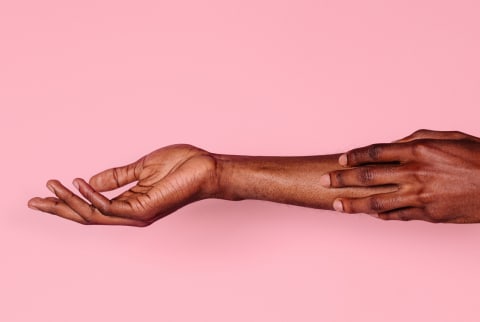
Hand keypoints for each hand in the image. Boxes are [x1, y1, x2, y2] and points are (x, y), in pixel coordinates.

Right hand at [28, 144, 218, 225]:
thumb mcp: (140, 167)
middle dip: (59, 209)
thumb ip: (116, 176)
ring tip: (51, 186)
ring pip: (94, 215)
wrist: (206, 167)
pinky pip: (110, 208)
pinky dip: (92, 196)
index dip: (67, 201)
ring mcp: (137, 214)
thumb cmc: (181, 165)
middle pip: (87, 216)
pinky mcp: (144, 210)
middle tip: (33, 200)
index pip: (92, 206)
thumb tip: (89, 181)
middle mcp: (130, 213)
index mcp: (130, 202)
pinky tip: (80, 182)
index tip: (45, 192)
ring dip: (69, 201)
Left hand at [321, 129, 479, 222]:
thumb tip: (392, 145)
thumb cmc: (477, 156)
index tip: (340, 160)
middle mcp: (414, 173)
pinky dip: (381, 214)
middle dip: (342, 179)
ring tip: (336, 204)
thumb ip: (415, 139)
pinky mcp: (427, 214)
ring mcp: (419, 196)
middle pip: (367, 176)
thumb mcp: (446, 137)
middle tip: (324, 180)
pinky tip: (368, 214)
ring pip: (376, 201)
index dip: (353, 156)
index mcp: (417, 150)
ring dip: (352, 203)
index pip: (374, 152)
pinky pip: (396, 216)